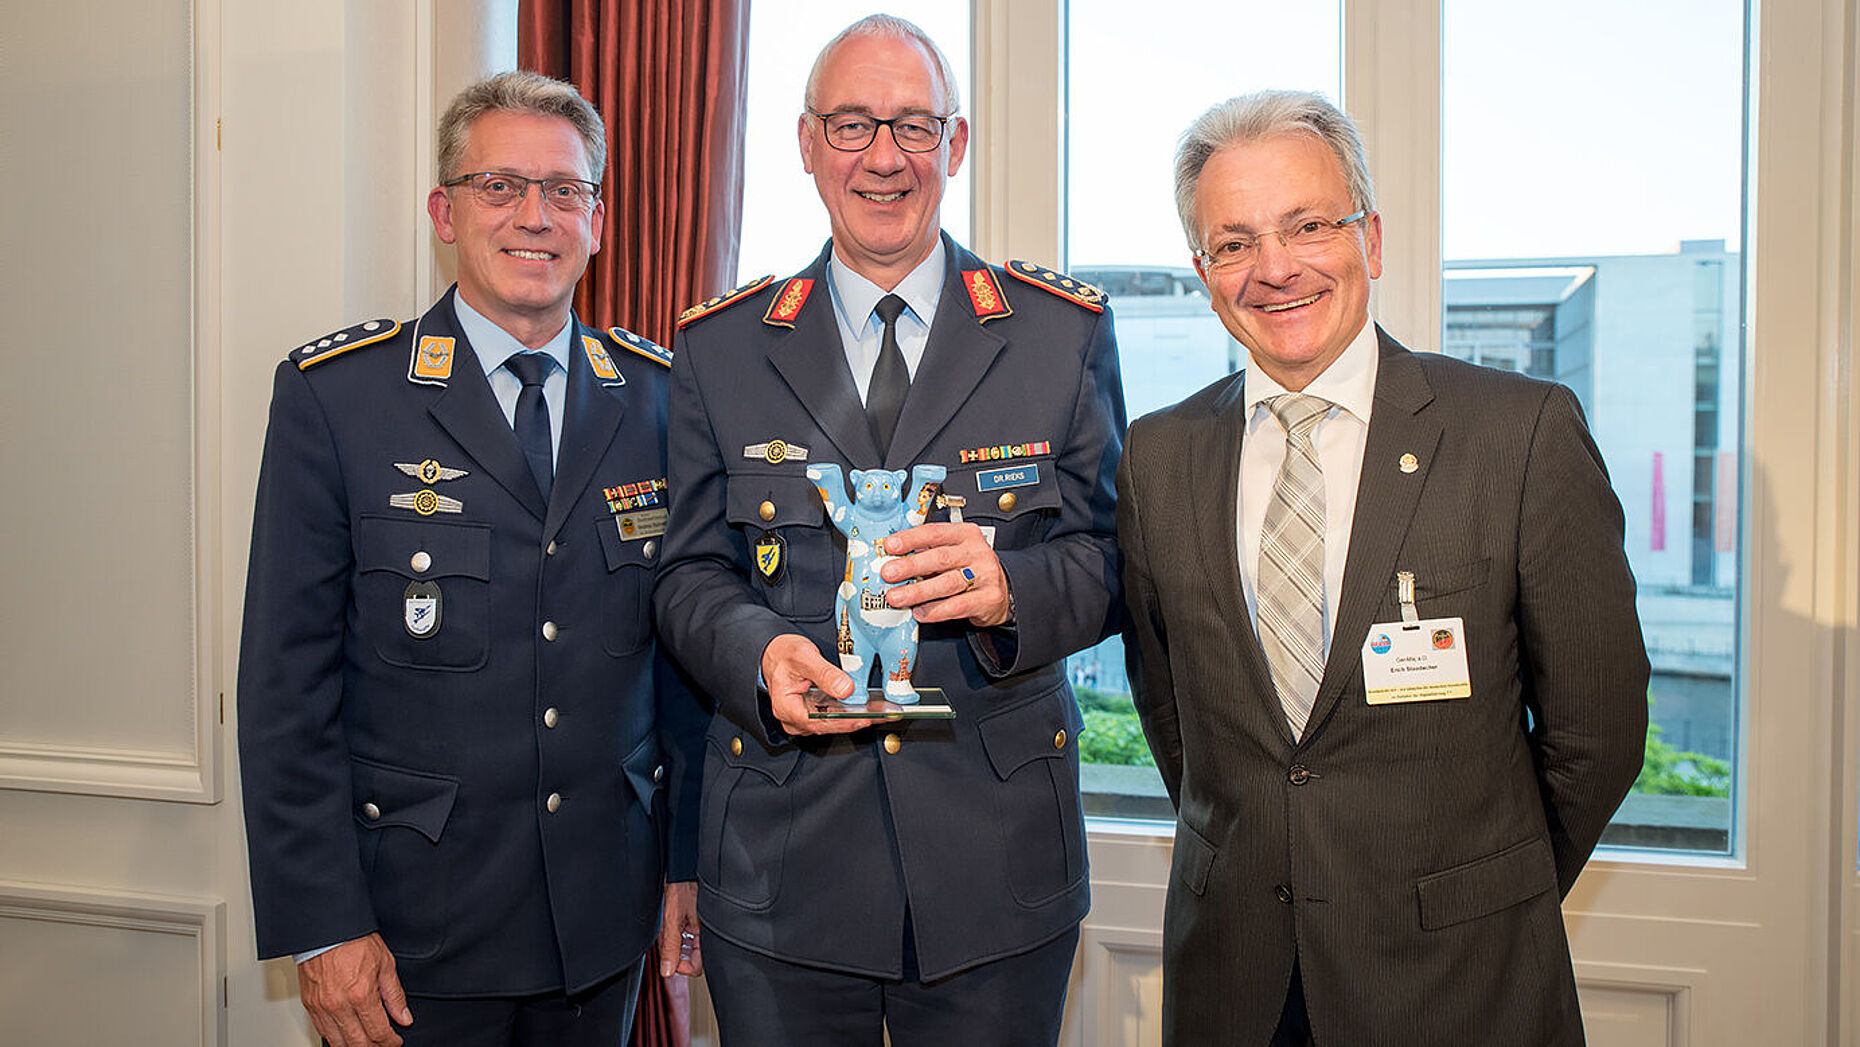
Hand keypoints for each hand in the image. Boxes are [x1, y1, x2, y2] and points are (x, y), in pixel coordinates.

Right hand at [295, 933, 411, 1046]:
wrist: (326, 930)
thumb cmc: (354, 940)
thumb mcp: (385, 964)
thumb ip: (394, 995)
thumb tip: (404, 1017)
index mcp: (361, 995)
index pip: (378, 1033)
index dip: (390, 1042)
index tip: (396, 1041)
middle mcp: (339, 1005)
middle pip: (359, 1043)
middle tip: (384, 1044)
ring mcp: (322, 1008)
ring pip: (338, 1043)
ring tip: (367, 1043)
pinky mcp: (309, 1006)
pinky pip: (322, 1032)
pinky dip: (336, 1038)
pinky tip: (346, 1036)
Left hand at [658, 881, 701, 976]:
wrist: (683, 868)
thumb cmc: (684, 886)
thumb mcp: (673, 919)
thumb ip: (671, 946)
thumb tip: (667, 970)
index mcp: (707, 935)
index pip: (698, 966)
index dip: (682, 967)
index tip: (670, 961)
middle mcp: (705, 933)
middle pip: (689, 958)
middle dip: (674, 953)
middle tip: (665, 941)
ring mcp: (699, 928)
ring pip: (683, 948)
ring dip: (672, 943)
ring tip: (666, 930)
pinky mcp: (693, 921)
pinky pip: (683, 936)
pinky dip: (674, 935)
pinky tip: (670, 925)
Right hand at [760, 634, 890, 734]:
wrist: (774, 653)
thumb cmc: (784, 654)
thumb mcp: (803, 657)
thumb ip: (824, 673)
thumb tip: (846, 689)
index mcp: (786, 707)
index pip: (817, 722)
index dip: (842, 722)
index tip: (863, 718)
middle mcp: (793, 719)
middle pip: (827, 726)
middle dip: (855, 721)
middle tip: (880, 715)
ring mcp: (802, 719)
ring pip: (831, 724)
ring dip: (854, 718)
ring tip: (879, 711)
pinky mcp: (812, 714)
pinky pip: (831, 718)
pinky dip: (849, 713)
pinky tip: (866, 708)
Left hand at [879, 523, 1011, 626]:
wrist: (1003, 590)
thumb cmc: (970, 568)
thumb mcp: (953, 551)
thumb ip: (927, 553)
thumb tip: (892, 560)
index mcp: (965, 534)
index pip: (935, 533)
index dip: (911, 539)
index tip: (890, 545)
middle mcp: (976, 552)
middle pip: (941, 558)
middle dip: (911, 566)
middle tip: (889, 573)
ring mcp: (985, 575)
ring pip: (947, 583)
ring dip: (918, 591)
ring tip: (897, 597)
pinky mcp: (988, 598)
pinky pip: (958, 605)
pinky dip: (936, 610)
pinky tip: (920, 612)